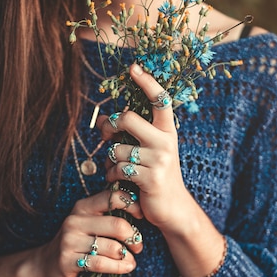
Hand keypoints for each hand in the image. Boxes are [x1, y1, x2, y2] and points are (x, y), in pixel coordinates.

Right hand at [29, 189, 143, 276]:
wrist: (47, 264)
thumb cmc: (78, 242)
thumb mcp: (89, 223)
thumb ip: (108, 215)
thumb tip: (141, 208)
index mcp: (83, 207)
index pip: (113, 197)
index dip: (132, 205)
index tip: (141, 216)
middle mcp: (75, 221)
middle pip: (117, 225)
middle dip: (133, 237)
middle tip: (138, 246)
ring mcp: (70, 241)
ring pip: (111, 247)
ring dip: (127, 256)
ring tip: (132, 260)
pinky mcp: (68, 261)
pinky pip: (101, 263)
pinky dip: (118, 267)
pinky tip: (126, 268)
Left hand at [97, 64, 195, 231]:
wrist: (173, 209)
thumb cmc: (156, 176)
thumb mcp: (149, 152)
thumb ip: (131, 135)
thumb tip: (103, 119)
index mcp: (167, 131)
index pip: (160, 101)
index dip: (147, 82)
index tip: (133, 67)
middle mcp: (166, 142)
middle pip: (128, 119)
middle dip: (110, 126)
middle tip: (106, 133)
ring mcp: (160, 160)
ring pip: (117, 150)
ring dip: (109, 161)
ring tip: (116, 170)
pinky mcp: (151, 179)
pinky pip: (119, 170)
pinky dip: (112, 176)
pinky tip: (119, 182)